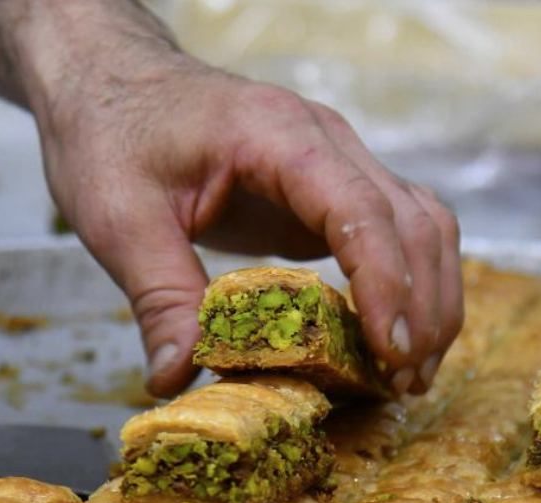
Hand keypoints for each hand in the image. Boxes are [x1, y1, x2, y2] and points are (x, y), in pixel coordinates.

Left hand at [36, 52, 462, 397]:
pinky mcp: (327, 189)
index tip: (388, 350)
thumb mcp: (119, 218)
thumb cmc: (112, 133)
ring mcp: (334, 161)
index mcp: (275, 135)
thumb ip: (159, 297)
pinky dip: (407, 283)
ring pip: (420, 222)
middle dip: (421, 305)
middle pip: (410, 219)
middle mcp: (323, 140)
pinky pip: (393, 230)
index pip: (358, 207)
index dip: (384, 282)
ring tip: (411, 373)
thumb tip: (179, 378)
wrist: (110, 83)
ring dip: (430, 297)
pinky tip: (390, 339)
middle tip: (405, 381)